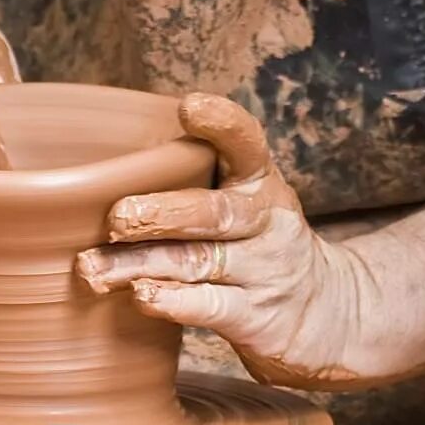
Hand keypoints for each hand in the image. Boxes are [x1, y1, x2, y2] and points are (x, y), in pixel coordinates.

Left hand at [74, 93, 377, 388]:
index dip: (222, 124)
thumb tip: (94, 174)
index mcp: (260, 183)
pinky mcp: (256, 318)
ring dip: (141, 265)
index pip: (247, 144)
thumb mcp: (244, 204)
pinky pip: (209, 307)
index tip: (189, 106)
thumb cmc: (257, 248)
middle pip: (216, 212)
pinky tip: (142, 296)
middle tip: (118, 216)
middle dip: (164, 212)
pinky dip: (173, 302)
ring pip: (197, 262)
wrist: (330, 316)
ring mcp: (263, 272)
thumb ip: (190, 185)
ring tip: (94, 268)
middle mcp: (265, 222)